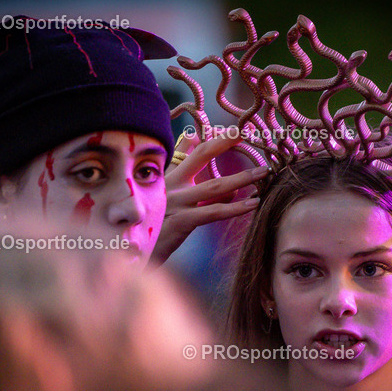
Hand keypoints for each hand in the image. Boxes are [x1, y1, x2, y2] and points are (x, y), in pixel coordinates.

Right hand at [151, 131, 269, 265]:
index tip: (236, 131)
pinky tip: (252, 204)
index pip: (193, 151)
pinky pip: (213, 212)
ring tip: (263, 173)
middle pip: (201, 157)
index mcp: (167, 179)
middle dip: (226, 143)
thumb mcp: (174, 211)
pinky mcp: (180, 222)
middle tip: (248, 135)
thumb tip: (231, 193)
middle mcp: (170, 186)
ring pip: (214, 186)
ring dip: (242, 178)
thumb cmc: (153, 235)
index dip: (216, 139)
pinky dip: (235, 208)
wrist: (129, 259)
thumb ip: (202, 199)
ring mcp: (174, 203)